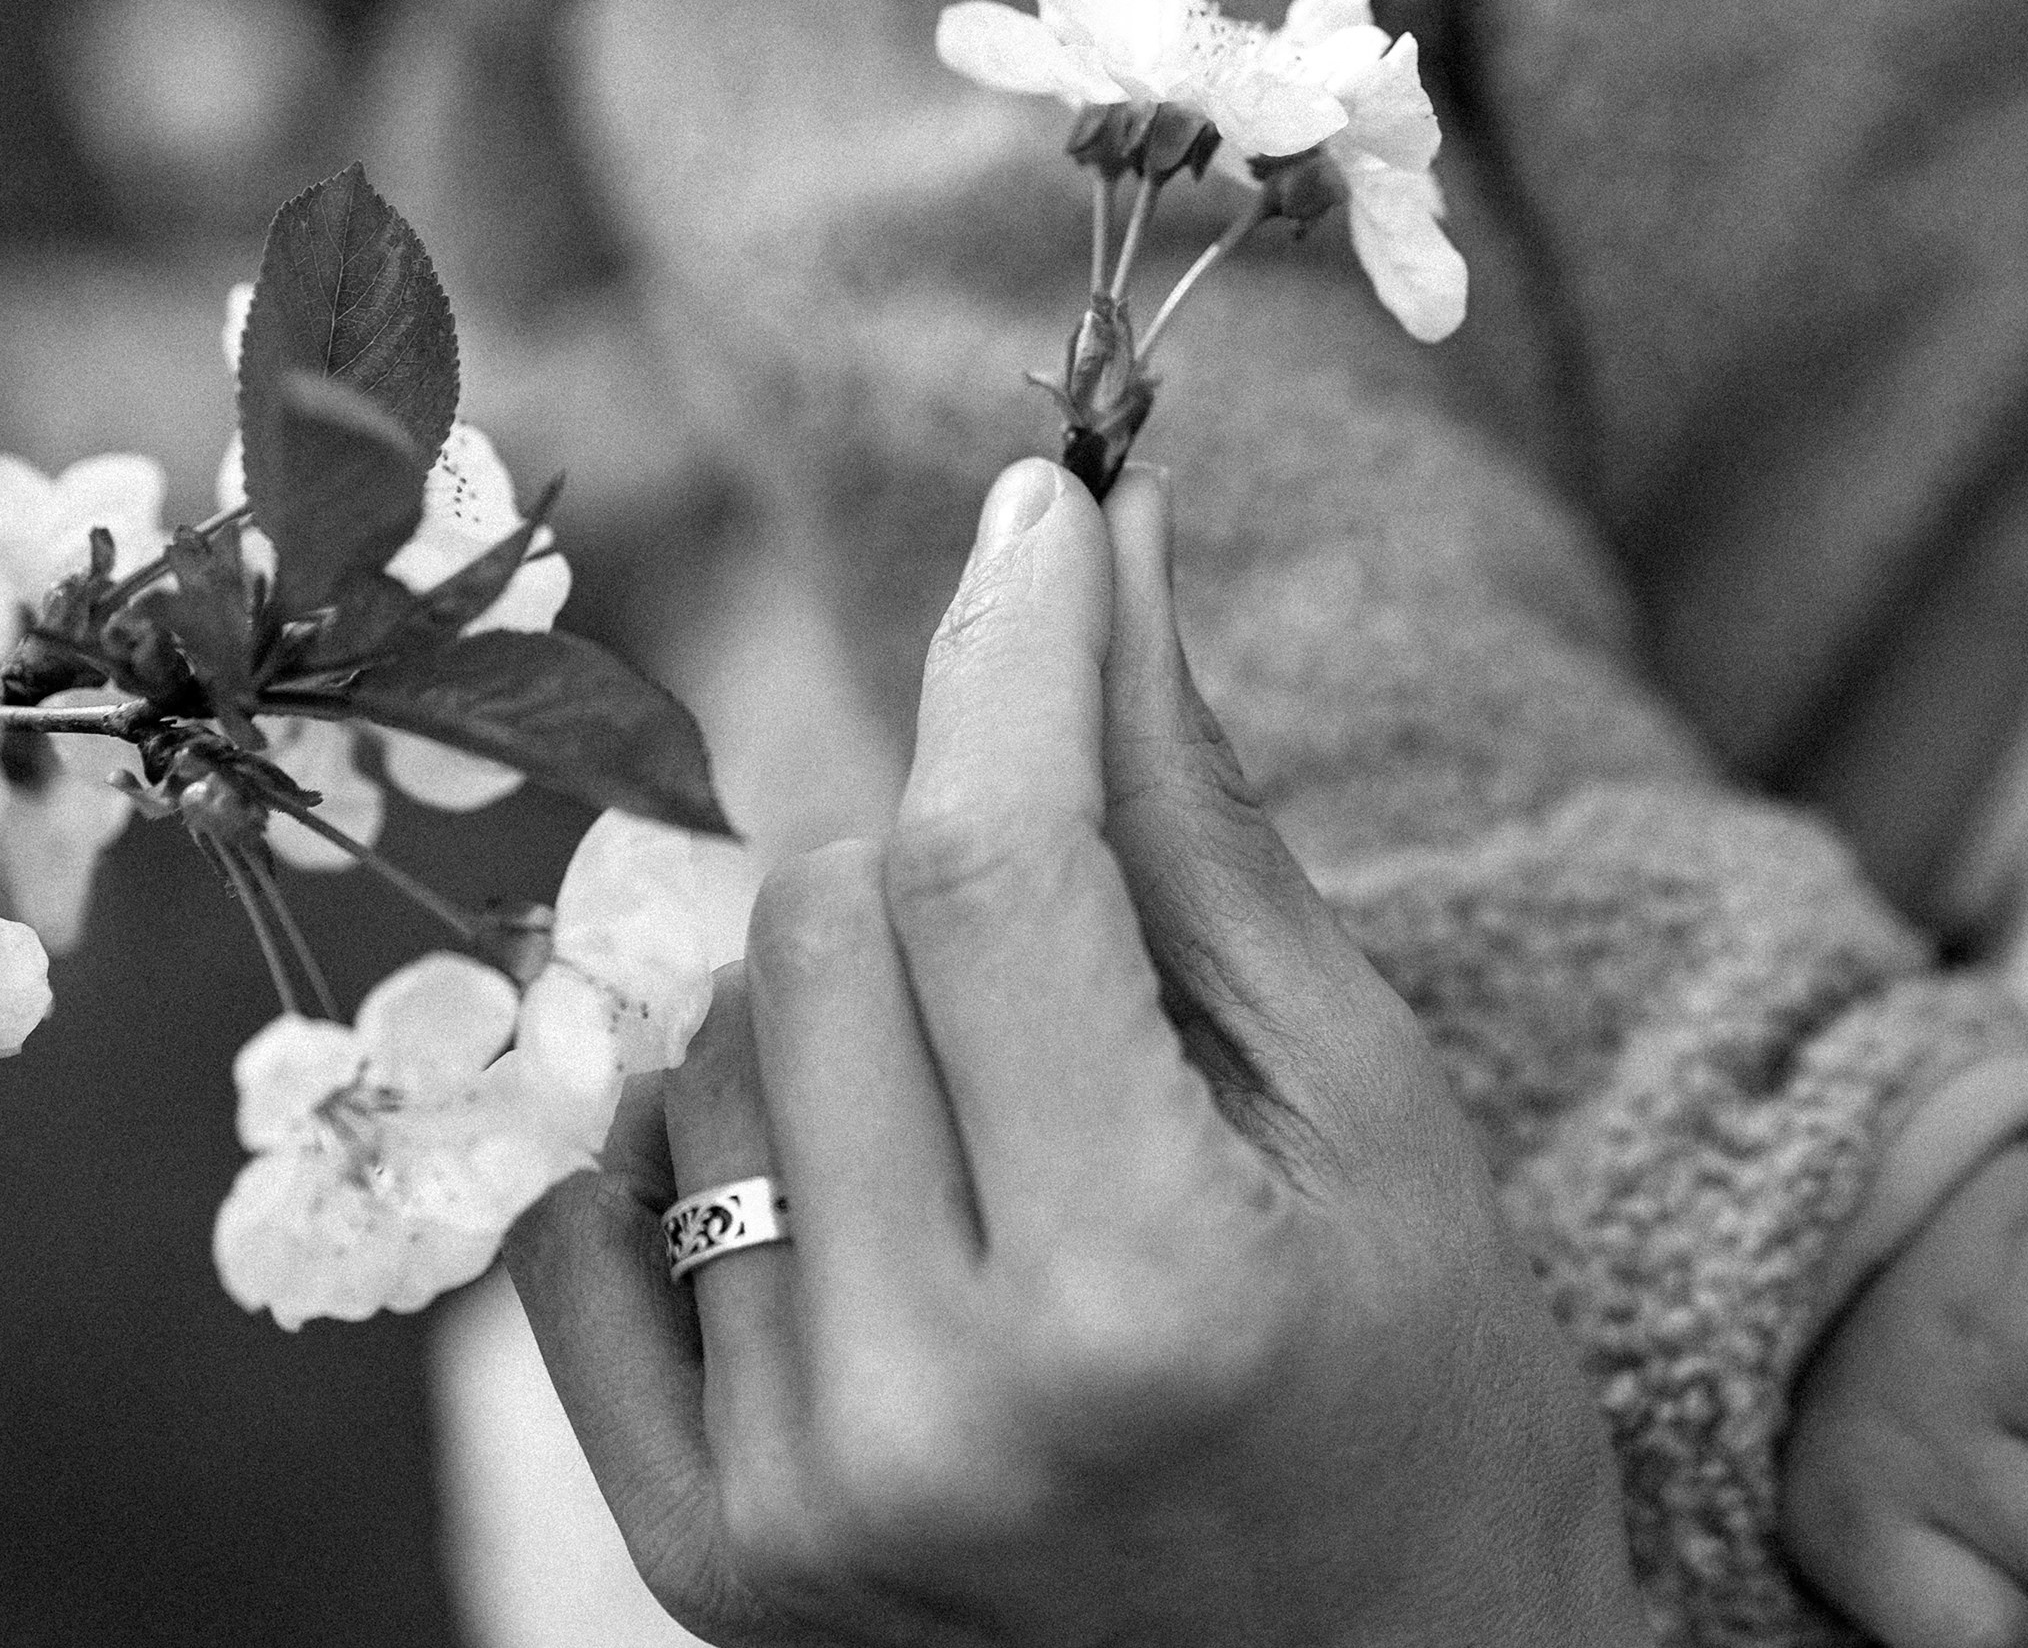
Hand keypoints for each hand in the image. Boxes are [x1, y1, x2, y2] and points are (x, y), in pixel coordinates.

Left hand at [506, 457, 1645, 1646]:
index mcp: (1135, 1291)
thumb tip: (1101, 542)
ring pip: (715, 1040)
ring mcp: (792, 1502)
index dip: (1012, 638)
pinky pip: (585, 1220)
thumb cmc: (1424, 1389)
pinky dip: (696, 1140)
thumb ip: (1192, 816)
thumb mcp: (1357, 1093)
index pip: (989, 859)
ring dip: (848, 1000)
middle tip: (1077, 914)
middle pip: (828, 911)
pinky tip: (839, 1165)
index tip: (1048, 502)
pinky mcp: (708, 1563)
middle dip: (954, 835)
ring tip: (1002, 1100)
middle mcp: (927, 1411)